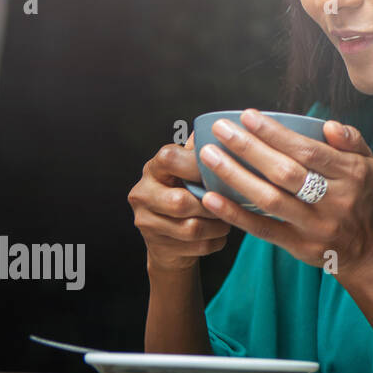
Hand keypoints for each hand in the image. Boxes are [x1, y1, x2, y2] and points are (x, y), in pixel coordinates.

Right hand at [130, 132, 231, 271]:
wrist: (170, 238)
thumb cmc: (187, 193)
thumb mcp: (189, 170)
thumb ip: (201, 152)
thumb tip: (227, 125)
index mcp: (153, 169)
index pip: (169, 158)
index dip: (197, 164)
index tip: (219, 168)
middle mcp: (142, 194)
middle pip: (181, 202)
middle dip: (212, 204)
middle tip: (231, 201)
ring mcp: (147, 223)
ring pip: (192, 228)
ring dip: (219, 224)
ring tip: (230, 216)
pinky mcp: (159, 247)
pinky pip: (198, 246)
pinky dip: (217, 240)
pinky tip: (220, 232)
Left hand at [195, 109, 372, 276]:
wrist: (366, 248)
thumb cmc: (360, 197)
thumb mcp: (369, 164)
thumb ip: (351, 140)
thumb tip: (328, 125)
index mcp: (351, 174)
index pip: (308, 151)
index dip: (275, 134)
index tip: (248, 116)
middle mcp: (335, 200)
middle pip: (285, 172)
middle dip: (249, 148)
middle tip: (222, 130)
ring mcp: (315, 225)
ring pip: (270, 199)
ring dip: (235, 176)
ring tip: (209, 156)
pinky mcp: (299, 245)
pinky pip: (263, 228)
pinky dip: (236, 213)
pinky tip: (212, 198)